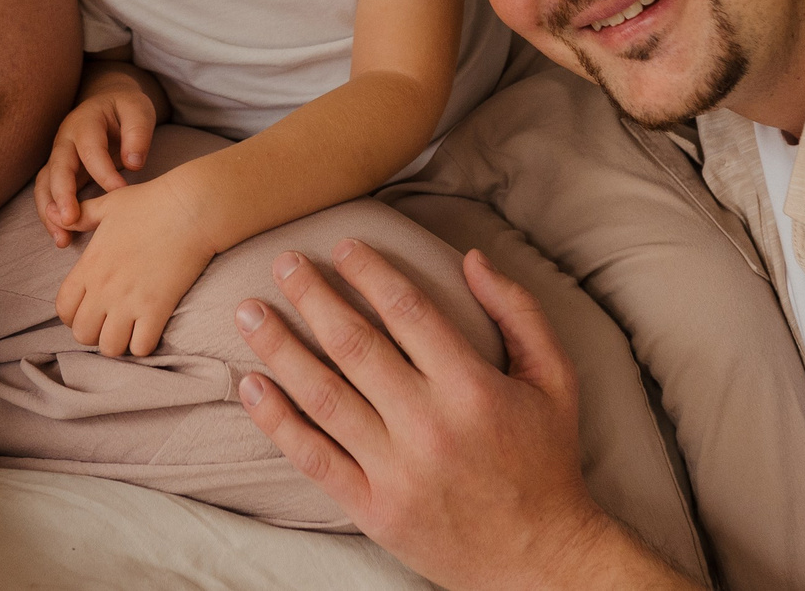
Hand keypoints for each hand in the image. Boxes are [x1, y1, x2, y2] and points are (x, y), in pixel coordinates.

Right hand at [34, 77, 158, 245]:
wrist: (109, 104)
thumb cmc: (126, 110)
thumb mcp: (138, 109)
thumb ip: (137, 133)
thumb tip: (133, 163)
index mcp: (85, 121)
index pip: (90, 148)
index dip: (103, 171)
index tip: (120, 191)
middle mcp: (65, 140)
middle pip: (57, 167)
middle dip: (62, 194)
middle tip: (71, 220)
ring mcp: (59, 157)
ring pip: (45, 184)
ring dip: (50, 212)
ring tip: (62, 239)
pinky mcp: (60, 174)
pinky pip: (48, 195)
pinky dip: (51, 217)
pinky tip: (62, 237)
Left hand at [54, 178, 213, 356]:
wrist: (190, 209)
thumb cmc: (149, 203)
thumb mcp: (107, 205)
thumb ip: (79, 217)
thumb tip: (54, 214)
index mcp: (89, 266)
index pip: (63, 309)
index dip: (72, 315)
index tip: (89, 308)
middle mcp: (104, 288)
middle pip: (83, 335)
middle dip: (94, 333)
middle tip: (110, 321)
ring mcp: (130, 302)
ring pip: (110, 348)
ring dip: (118, 342)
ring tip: (129, 329)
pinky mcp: (157, 309)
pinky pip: (141, 348)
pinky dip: (143, 345)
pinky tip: (150, 328)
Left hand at [235, 241, 687, 590]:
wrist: (540, 560)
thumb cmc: (546, 461)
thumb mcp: (555, 378)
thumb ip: (519, 311)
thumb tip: (471, 257)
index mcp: (472, 388)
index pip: (407, 311)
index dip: (370, 272)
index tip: (342, 246)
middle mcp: (429, 425)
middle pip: (354, 346)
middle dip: (312, 296)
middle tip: (283, 261)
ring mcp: (396, 471)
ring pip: (324, 396)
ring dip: (280, 348)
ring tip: (248, 312)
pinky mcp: (373, 509)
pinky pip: (314, 458)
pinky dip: (277, 421)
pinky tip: (251, 387)